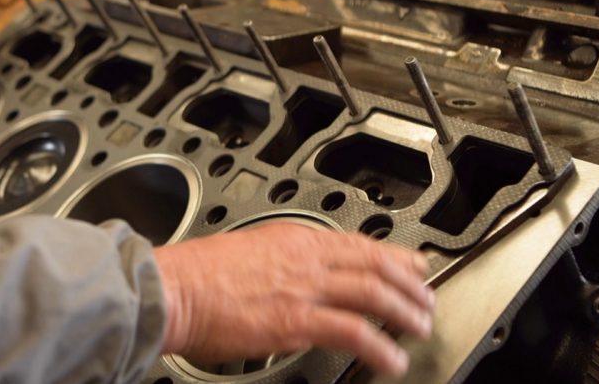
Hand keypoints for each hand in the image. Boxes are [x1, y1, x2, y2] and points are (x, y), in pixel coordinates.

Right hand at [153, 223, 434, 377]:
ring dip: (404, 312)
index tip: (413, 264)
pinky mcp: (297, 321)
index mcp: (293, 239)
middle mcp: (305, 259)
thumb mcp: (247, 249)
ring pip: (373, 294)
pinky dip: (380, 346)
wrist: (172, 288)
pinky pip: (354, 332)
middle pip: (375, 265)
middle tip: (426, 299)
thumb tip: (295, 274)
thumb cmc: (196, 274)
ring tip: (419, 327)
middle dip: (409, 283)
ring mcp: (304, 289)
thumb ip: (279, 260)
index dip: (394, 255)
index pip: (357, 243)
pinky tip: (392, 358)